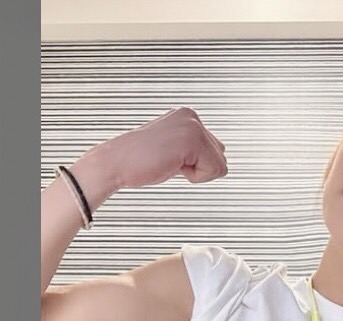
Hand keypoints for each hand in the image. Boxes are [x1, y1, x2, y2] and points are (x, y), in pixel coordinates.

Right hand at [78, 107, 227, 191]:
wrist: (114, 164)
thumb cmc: (140, 161)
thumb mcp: (174, 150)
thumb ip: (196, 148)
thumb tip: (221, 153)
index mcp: (188, 116)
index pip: (216, 151)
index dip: (195, 164)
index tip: (169, 157)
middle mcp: (192, 117)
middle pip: (221, 158)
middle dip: (198, 168)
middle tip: (169, 161)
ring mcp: (193, 126)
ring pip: (220, 166)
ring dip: (196, 173)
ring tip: (170, 162)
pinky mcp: (193, 140)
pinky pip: (214, 171)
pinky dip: (195, 177)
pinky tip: (172, 165)